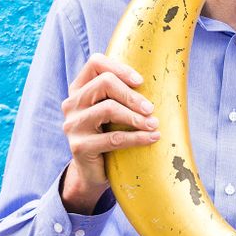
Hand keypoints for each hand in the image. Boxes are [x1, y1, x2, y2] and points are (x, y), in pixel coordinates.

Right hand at [60, 53, 158, 213]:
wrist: (93, 171)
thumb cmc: (110, 133)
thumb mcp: (113, 110)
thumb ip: (123, 93)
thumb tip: (163, 77)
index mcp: (79, 89)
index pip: (95, 63)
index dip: (120, 68)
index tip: (140, 81)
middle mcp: (72, 104)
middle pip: (104, 83)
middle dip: (132, 95)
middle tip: (151, 108)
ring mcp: (72, 125)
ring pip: (108, 109)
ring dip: (136, 117)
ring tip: (154, 124)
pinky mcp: (79, 147)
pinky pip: (113, 138)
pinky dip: (137, 137)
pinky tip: (153, 137)